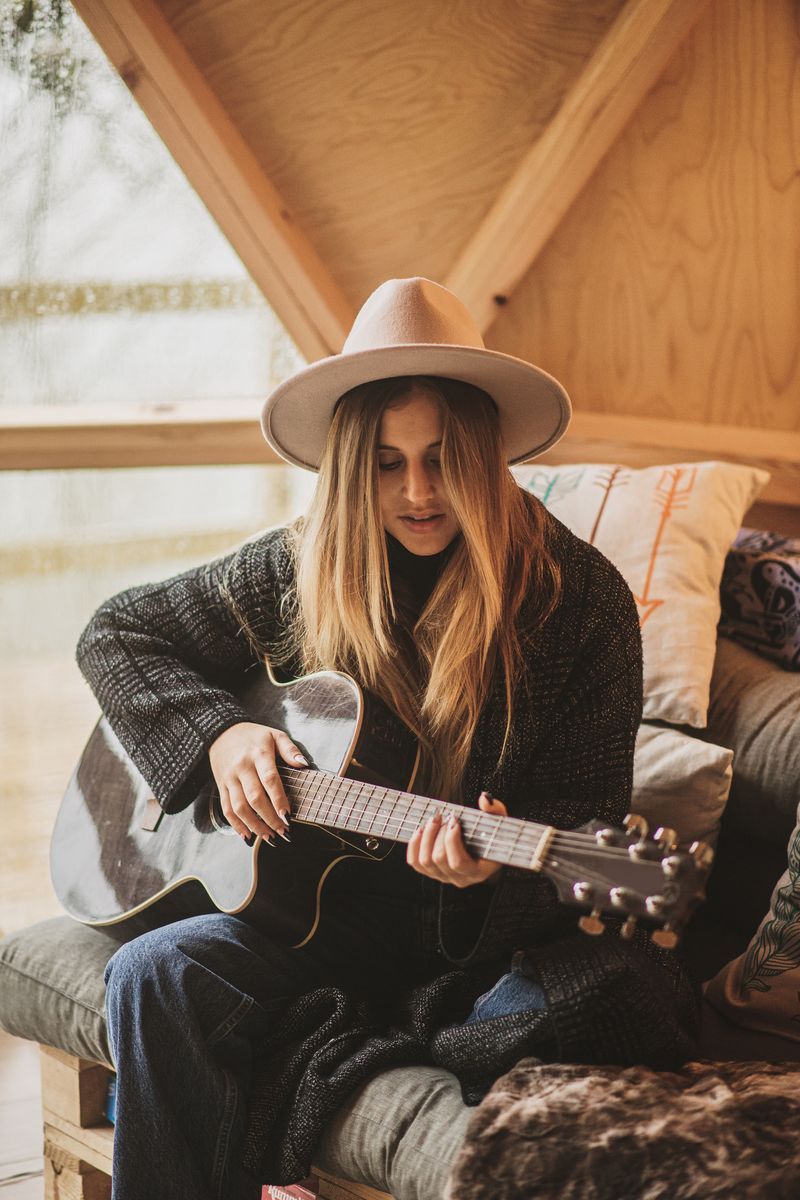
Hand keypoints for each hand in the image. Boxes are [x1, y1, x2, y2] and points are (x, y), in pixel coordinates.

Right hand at [208, 722, 307, 841]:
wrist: (220, 731)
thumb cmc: (253, 735)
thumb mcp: (274, 734)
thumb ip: (290, 750)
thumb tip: (304, 765)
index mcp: (258, 754)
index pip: (269, 779)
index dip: (279, 799)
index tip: (288, 816)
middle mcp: (242, 767)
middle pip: (254, 798)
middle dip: (270, 818)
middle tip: (283, 831)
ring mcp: (230, 779)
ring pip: (239, 808)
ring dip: (254, 826)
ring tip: (269, 838)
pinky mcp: (221, 786)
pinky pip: (226, 809)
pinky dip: (236, 825)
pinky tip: (248, 836)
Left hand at [406, 791, 507, 886]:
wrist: (484, 846)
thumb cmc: (492, 835)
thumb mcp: (498, 823)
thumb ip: (495, 810)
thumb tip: (484, 799)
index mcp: (477, 871)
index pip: (457, 863)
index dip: (451, 841)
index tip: (455, 820)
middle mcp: (459, 879)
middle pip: (439, 858)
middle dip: (438, 833)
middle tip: (442, 816)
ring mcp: (444, 877)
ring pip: (425, 861)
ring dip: (426, 836)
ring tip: (433, 820)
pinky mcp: (431, 872)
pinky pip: (415, 862)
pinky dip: (414, 845)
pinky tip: (421, 830)